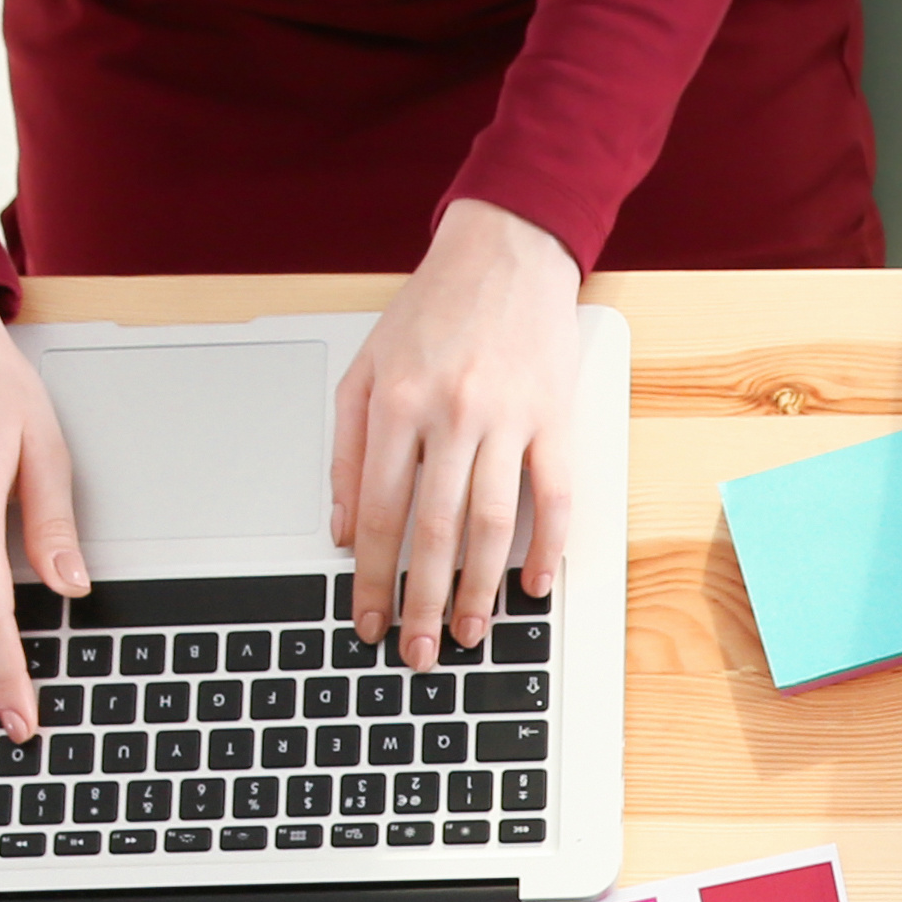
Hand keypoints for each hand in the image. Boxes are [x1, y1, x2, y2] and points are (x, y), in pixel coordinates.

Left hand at [334, 200, 582, 662]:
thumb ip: (348, 452)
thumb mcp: (366, 370)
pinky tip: (535, 584)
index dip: (372, 579)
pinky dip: (548, 546)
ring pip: (492, 524)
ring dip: (478, 589)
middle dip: (420, 603)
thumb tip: (345, 530)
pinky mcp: (556, 416)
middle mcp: (452, 414)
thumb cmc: (433, 310)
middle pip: (434, 532)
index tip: (367, 620)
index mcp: (398, 404)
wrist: (506, 250)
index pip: (380, 514)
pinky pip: (556, 495)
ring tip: (467, 632)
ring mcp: (509, 417)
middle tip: (415, 652)